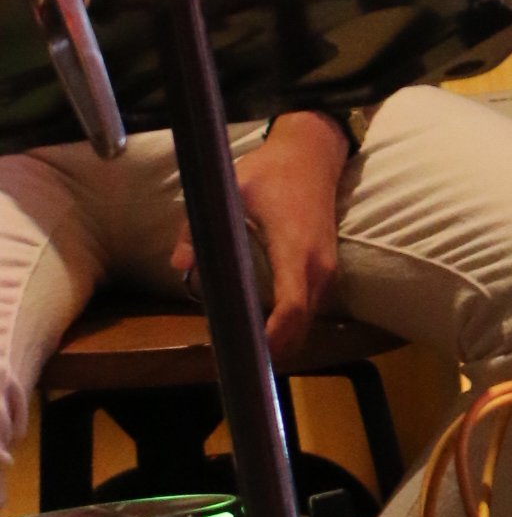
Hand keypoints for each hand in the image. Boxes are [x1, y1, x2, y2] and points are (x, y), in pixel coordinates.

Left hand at [170, 112, 347, 360]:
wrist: (313, 155)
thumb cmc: (271, 171)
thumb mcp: (230, 191)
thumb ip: (200, 228)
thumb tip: (179, 265)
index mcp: (295, 250)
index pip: (292, 308)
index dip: (272, 337)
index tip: (247, 353)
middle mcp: (318, 267)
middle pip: (302, 328)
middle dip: (272, 350)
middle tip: (233, 361)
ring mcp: (328, 271)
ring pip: (308, 323)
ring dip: (282, 341)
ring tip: (244, 349)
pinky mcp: (327, 272)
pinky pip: (311, 311)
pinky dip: (291, 326)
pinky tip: (263, 330)